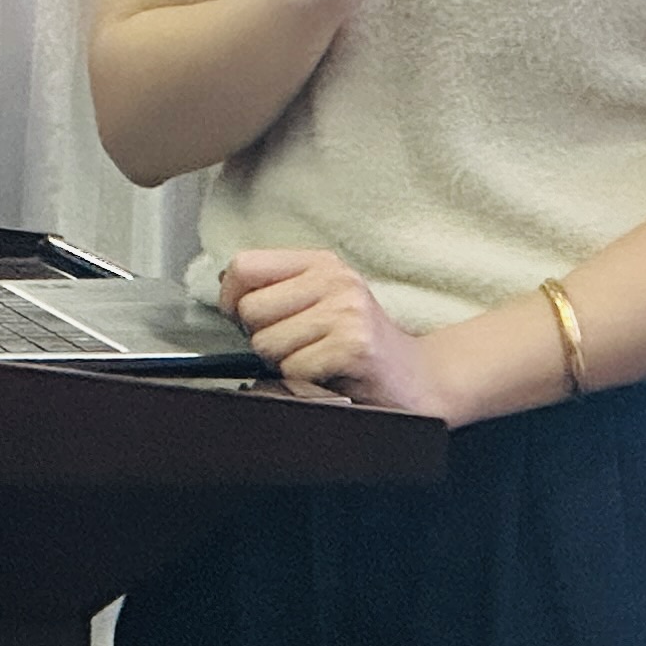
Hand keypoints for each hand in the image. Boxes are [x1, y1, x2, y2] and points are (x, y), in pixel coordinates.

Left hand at [222, 247, 445, 414]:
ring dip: (283, 363)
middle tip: (293, 346)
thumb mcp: (325, 300)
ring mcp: (346, 311)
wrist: (420, 377)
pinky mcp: (353, 346)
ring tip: (314, 360)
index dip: (231, 297)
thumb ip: (280, 289)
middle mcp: (335, 280)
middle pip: (250, 309)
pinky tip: (329, 375)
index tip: (240, 316)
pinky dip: (303, 381)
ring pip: (267, 343)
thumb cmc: (362, 343)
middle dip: (261, 337)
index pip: (245, 265)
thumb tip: (225, 288)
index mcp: (322, 263)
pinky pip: (293, 368)